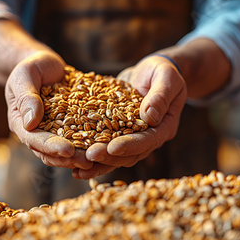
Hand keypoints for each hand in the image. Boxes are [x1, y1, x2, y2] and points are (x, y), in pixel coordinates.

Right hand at [5, 51, 93, 170]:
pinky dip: (92, 143)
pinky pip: (81, 138)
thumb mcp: (25, 76)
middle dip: (70, 158)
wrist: (46, 64)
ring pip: (66, 151)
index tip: (68, 150)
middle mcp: (37, 133)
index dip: (51, 147)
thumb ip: (26, 97)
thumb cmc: (31, 67)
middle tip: (89, 161)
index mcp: (21, 124)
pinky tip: (108, 144)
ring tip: (100, 157)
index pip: (35, 140)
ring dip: (82, 156)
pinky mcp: (70, 128)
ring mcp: (54, 132)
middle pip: (52, 153)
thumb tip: (30, 122)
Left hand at [74, 55, 186, 178]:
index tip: (112, 148)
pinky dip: (91, 156)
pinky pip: (105, 147)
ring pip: (115, 156)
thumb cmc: (162, 71)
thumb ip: (160, 96)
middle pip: (129, 154)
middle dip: (108, 156)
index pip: (146, 140)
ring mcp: (133, 138)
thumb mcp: (166, 77)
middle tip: (89, 156)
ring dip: (97, 163)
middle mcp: (149, 138)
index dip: (129, 145)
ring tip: (77, 168)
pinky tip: (74, 163)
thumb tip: (149, 116)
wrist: (151, 72)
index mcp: (164, 127)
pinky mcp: (118, 134)